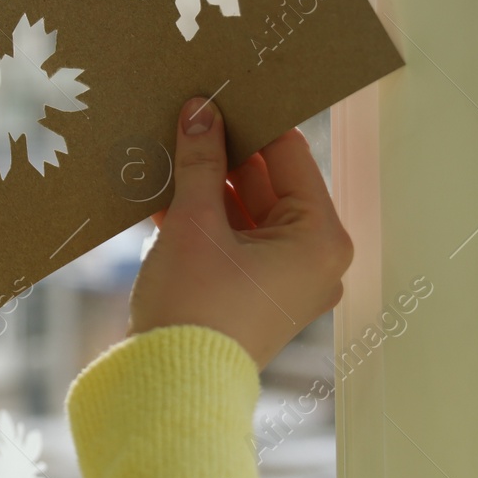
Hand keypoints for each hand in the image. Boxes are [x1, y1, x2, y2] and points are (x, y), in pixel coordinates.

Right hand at [126, 98, 353, 367]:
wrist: (169, 386)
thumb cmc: (195, 307)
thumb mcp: (194, 221)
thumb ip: (200, 161)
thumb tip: (201, 110)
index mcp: (319, 238)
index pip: (289, 154)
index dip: (251, 121)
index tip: (218, 92)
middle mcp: (310, 258)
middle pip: (265, 182)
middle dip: (221, 153)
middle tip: (184, 115)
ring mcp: (281, 278)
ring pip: (241, 209)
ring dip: (203, 184)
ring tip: (164, 149)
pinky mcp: (249, 292)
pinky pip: (228, 238)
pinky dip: (198, 216)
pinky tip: (159, 189)